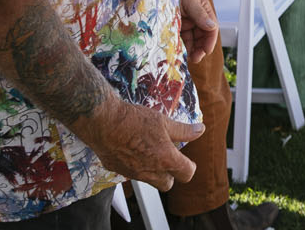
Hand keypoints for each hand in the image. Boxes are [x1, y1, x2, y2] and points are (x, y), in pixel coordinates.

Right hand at [83, 97, 202, 190]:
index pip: (186, 174)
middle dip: (172, 174)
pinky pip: (133, 174)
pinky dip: (137, 167)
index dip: (190, 166)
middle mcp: (150, 171)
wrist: (104, 122)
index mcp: (166, 160)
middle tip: (170, 158)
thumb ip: (184, 130)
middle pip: (167, 184)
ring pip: (150, 180)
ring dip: (154, 171)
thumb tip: (201, 130)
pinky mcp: (117, 171)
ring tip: (152, 151)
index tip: (188, 160)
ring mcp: (133, 173)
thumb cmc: (135, 120)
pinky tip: (134, 150)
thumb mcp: (164, 122)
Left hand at [174, 0, 217, 63]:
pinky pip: (180, 38)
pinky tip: (180, 52)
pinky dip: (181, 46)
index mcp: (203, 8)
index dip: (210, 40)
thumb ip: (200, 14)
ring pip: (192, 39)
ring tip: (188, 58)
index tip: (205, 51)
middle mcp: (196, 16)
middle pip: (202, 35)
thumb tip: (212, 27)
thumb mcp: (188, 0)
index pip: (211, 27)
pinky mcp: (174, 26)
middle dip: (201, 47)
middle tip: (195, 58)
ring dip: (192, 49)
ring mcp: (185, 21)